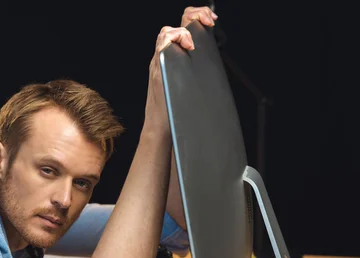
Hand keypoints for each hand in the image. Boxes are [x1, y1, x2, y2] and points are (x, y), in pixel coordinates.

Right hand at [143, 6, 217, 133]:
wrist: (162, 126)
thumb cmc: (176, 111)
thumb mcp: (187, 86)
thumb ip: (195, 71)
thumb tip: (215, 67)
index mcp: (173, 58)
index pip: (182, 28)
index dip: (197, 18)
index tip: (211, 21)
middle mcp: (164, 57)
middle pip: (175, 24)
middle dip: (194, 15)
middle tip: (208, 21)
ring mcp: (159, 62)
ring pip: (166, 31)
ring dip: (183, 30)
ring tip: (194, 41)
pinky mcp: (157, 68)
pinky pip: (162, 44)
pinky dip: (175, 40)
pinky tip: (188, 47)